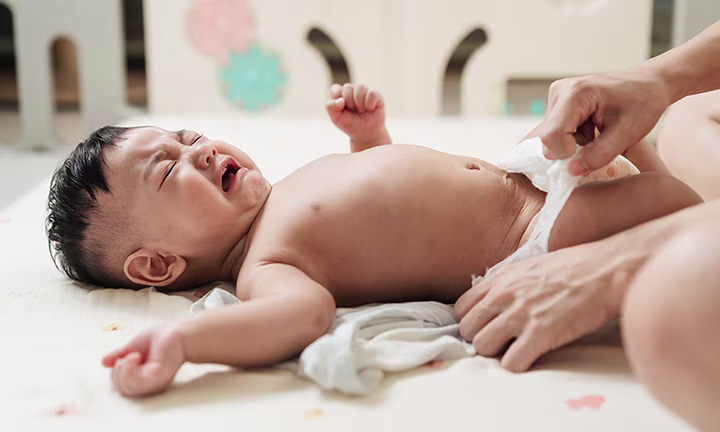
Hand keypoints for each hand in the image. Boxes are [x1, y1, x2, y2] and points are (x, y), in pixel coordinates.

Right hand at [102, 323, 185, 396]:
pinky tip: (136, 356)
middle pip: (120, 389)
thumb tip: (104, 361)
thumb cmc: (164, 337)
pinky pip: (135, 384)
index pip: (120, 385)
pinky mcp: (157, 378)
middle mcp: (148, 382)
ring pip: (125, 388)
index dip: (116, 372)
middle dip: (117, 371)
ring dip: (122, 369)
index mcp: (141, 376)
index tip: (123, 356)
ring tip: (133, 355)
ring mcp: (153, 382)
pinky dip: (129, 369)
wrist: (180, 331)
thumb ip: (119, 355)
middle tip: (127, 356)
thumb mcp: (134, 345)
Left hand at [326, 83, 389, 149]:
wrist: (365, 134)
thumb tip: (341, 100)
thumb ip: (331, 107)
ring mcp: (365, 92)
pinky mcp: (376, 95)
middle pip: (348, 87)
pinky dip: (369, 104)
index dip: (337, 99)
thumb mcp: (336, 118)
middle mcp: (352, 90)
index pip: (335, 88)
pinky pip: (372, 94)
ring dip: (359, 103)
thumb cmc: (350, 124)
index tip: (341, 109)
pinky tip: (370, 109)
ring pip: (361, 87)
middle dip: (349, 102)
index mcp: (340, 94)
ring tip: (361, 110)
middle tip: (353, 111)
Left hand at [455, 239, 637, 371]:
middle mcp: (504, 295)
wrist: (606, 271)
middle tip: (500, 342)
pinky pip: (511, 362)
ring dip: (496, 353)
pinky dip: (517, 365)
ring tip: (514, 350)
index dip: (473, 321)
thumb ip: (507, 283)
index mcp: (500, 279)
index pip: (462, 308)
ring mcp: (521, 314)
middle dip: (481, 339)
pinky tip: (530, 358)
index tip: (485, 327)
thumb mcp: (529, 267)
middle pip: (468, 330)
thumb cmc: (573, 268)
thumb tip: (492, 300)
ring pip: (482, 347)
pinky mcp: (541, 333)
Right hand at [538, 68, 670, 175]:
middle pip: (548, 137)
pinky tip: (591, 128)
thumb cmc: (643, 103)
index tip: (592, 152)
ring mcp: (556, 96)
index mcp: (576, 93)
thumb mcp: (627, 134)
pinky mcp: (557, 102)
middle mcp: (559, 91)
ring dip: (573, 143)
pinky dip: (572, 137)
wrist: (648, 83)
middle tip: (598, 141)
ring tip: (597, 132)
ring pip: (550, 137)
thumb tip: (571, 171)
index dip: (567, 153)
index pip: (551, 136)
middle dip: (571, 148)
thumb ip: (599, 155)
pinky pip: (555, 131)